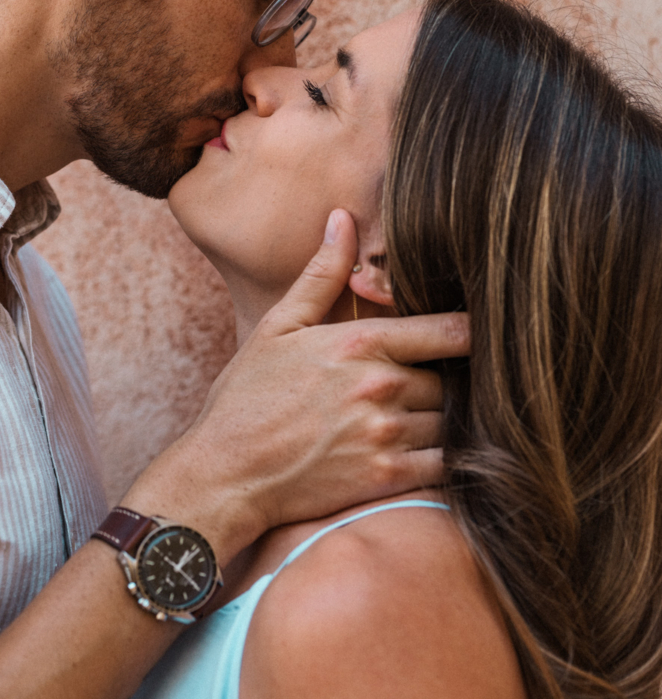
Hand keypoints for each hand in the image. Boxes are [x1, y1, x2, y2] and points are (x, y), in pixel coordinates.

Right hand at [124, 210, 468, 560]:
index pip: (451, 330)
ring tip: (422, 421)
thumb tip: (342, 219)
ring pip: (452, 422)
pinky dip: (447, 460)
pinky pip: (446, 465)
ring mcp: (386, 434)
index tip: (475, 337)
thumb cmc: (245, 399)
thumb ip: (320, 276)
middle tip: (428, 387)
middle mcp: (380, 386)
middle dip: (444, 383)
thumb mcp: (277, 327)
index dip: (472, 333)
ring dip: (445, 422)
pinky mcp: (386, 479)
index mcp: (359, 343)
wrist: (224, 474)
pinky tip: (427, 454)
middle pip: (452, 379)